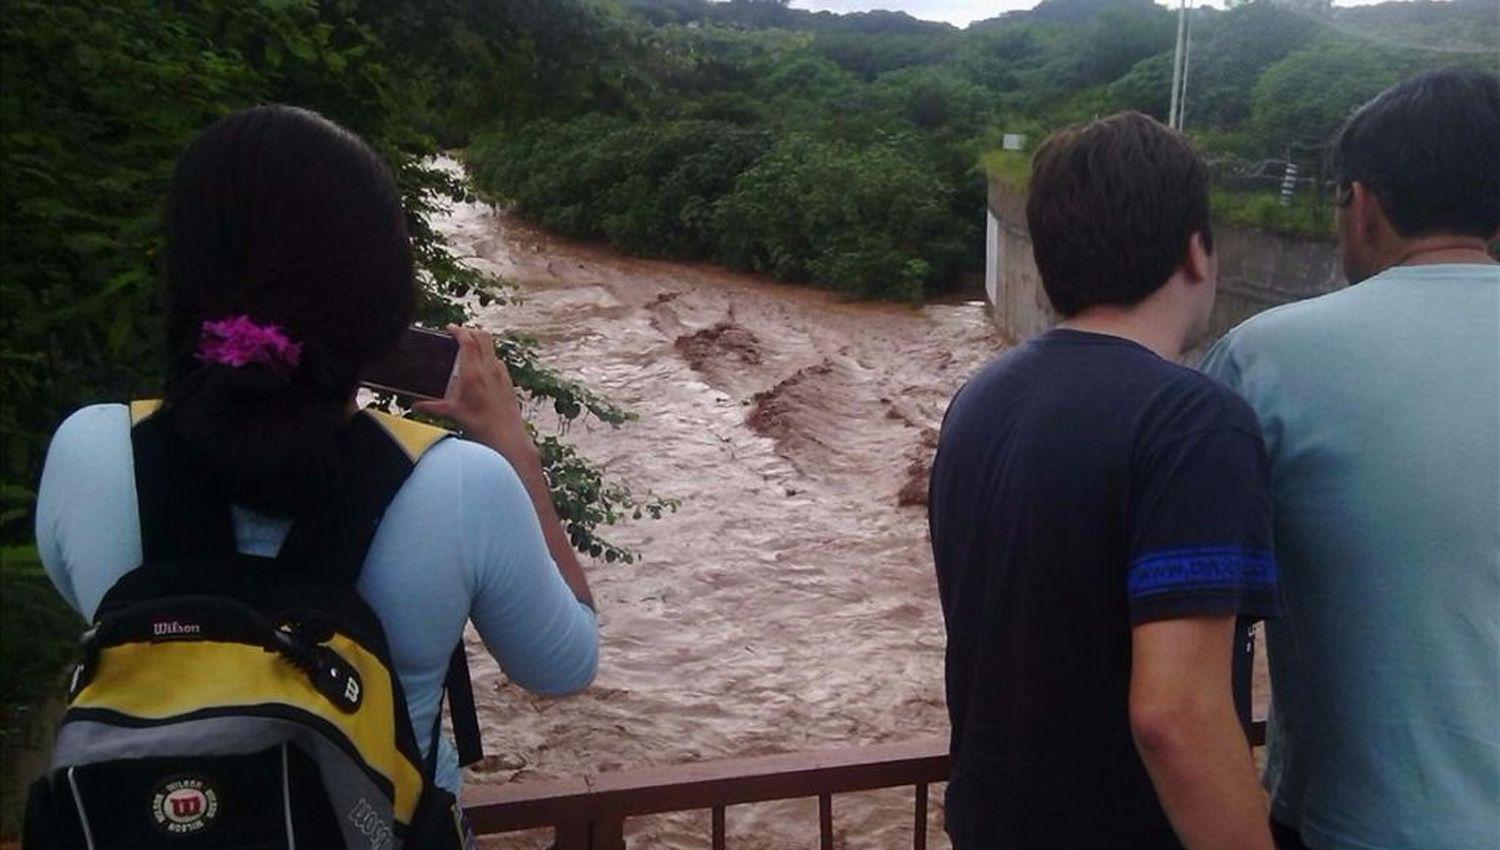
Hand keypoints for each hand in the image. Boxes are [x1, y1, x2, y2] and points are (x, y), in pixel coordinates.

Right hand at [414, 325, 533, 460]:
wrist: (507, 436)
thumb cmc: (479, 425)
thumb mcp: (453, 414)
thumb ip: (432, 407)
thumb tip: (415, 405)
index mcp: (474, 373)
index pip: (468, 341)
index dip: (459, 330)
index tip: (450, 327)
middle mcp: (490, 369)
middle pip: (483, 337)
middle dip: (470, 331)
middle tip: (458, 334)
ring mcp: (502, 374)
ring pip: (492, 348)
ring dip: (480, 343)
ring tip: (467, 349)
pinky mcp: (509, 381)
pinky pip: (498, 361)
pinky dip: (488, 357)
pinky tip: (481, 368)